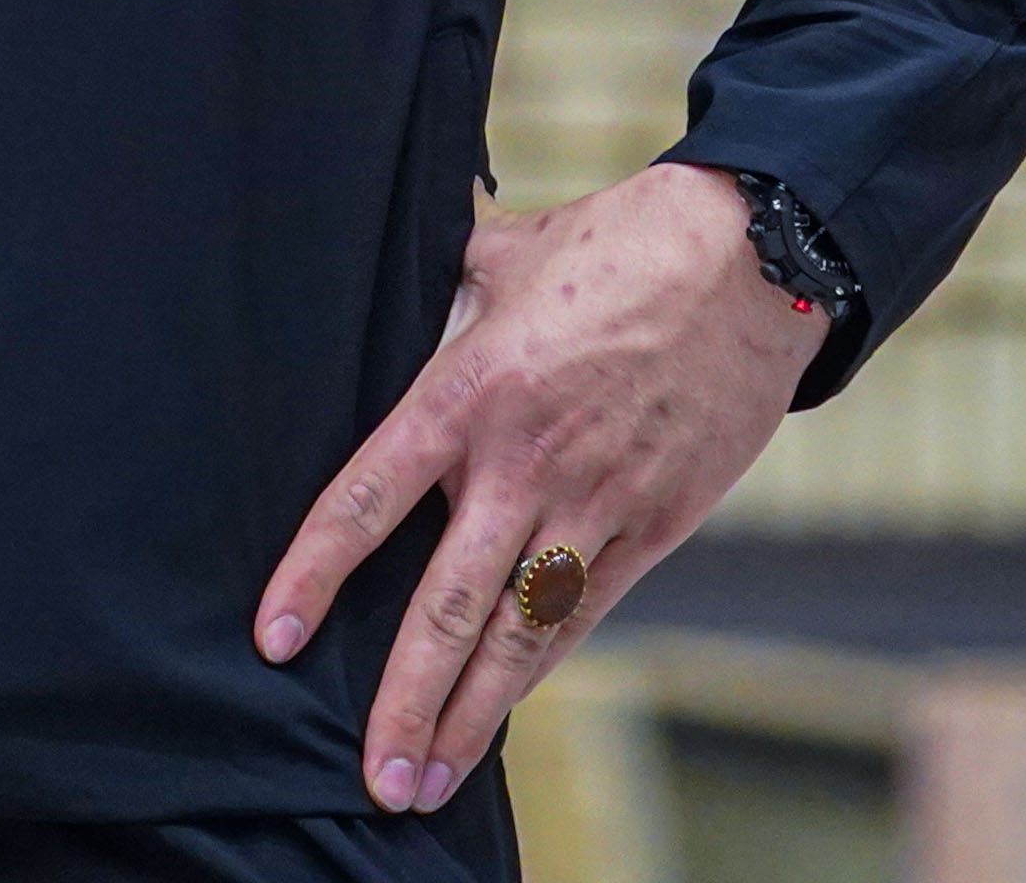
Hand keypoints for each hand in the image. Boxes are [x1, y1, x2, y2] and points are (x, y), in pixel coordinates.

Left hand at [254, 161, 816, 813]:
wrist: (750, 259)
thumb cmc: (617, 244)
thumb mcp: (502, 255)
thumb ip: (437, 290)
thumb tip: (387, 279)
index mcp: (470, 390)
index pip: (369, 498)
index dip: (316, 573)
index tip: (275, 636)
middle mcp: (526, 461)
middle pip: (447, 604)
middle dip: (404, 700)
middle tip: (371, 777)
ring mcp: (596, 502)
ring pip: (519, 632)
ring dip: (470, 715)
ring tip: (426, 781)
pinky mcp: (655, 524)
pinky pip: (584, 612)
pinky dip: (537, 668)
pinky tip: (500, 714)